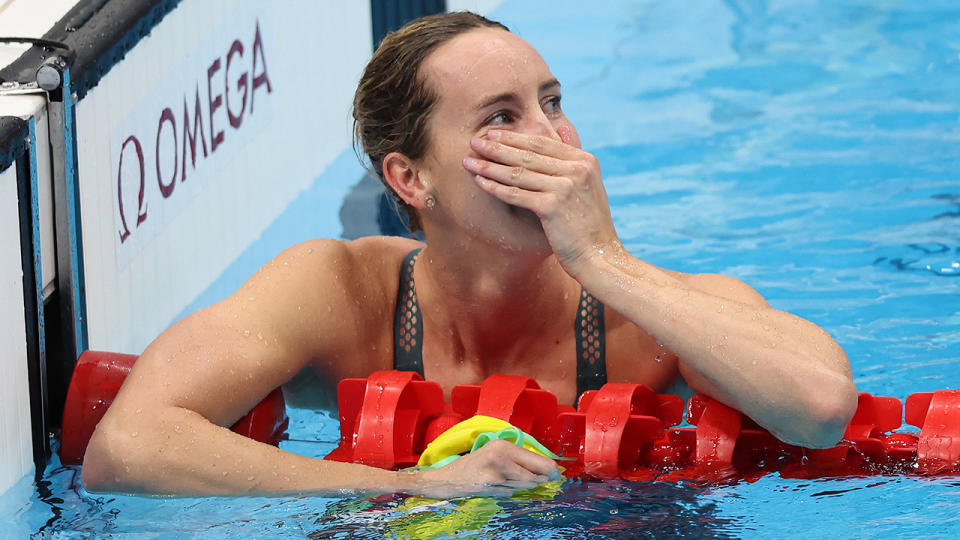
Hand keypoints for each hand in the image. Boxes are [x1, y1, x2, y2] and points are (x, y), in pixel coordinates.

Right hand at [406, 439, 559, 497]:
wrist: (445, 479)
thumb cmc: (471, 466)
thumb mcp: (493, 454)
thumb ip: (516, 459)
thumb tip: (544, 469)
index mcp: (503, 444)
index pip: (536, 458)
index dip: (549, 468)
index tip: (556, 474)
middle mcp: (500, 455)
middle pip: (534, 472)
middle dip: (543, 479)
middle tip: (549, 481)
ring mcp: (495, 472)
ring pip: (524, 484)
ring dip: (526, 486)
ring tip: (516, 481)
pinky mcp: (490, 486)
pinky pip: (510, 492)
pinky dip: (510, 492)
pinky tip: (500, 487)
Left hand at [462, 128, 620, 274]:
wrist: (600, 256)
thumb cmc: (590, 224)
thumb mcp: (589, 185)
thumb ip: (575, 158)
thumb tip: (562, 128)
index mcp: (585, 160)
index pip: (543, 142)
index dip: (514, 137)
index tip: (492, 133)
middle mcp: (577, 169)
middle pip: (528, 154)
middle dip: (497, 147)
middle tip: (474, 141)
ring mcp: (565, 187)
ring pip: (518, 172)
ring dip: (490, 166)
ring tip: (468, 161)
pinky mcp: (553, 206)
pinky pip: (516, 194)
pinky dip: (495, 187)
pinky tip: (479, 182)